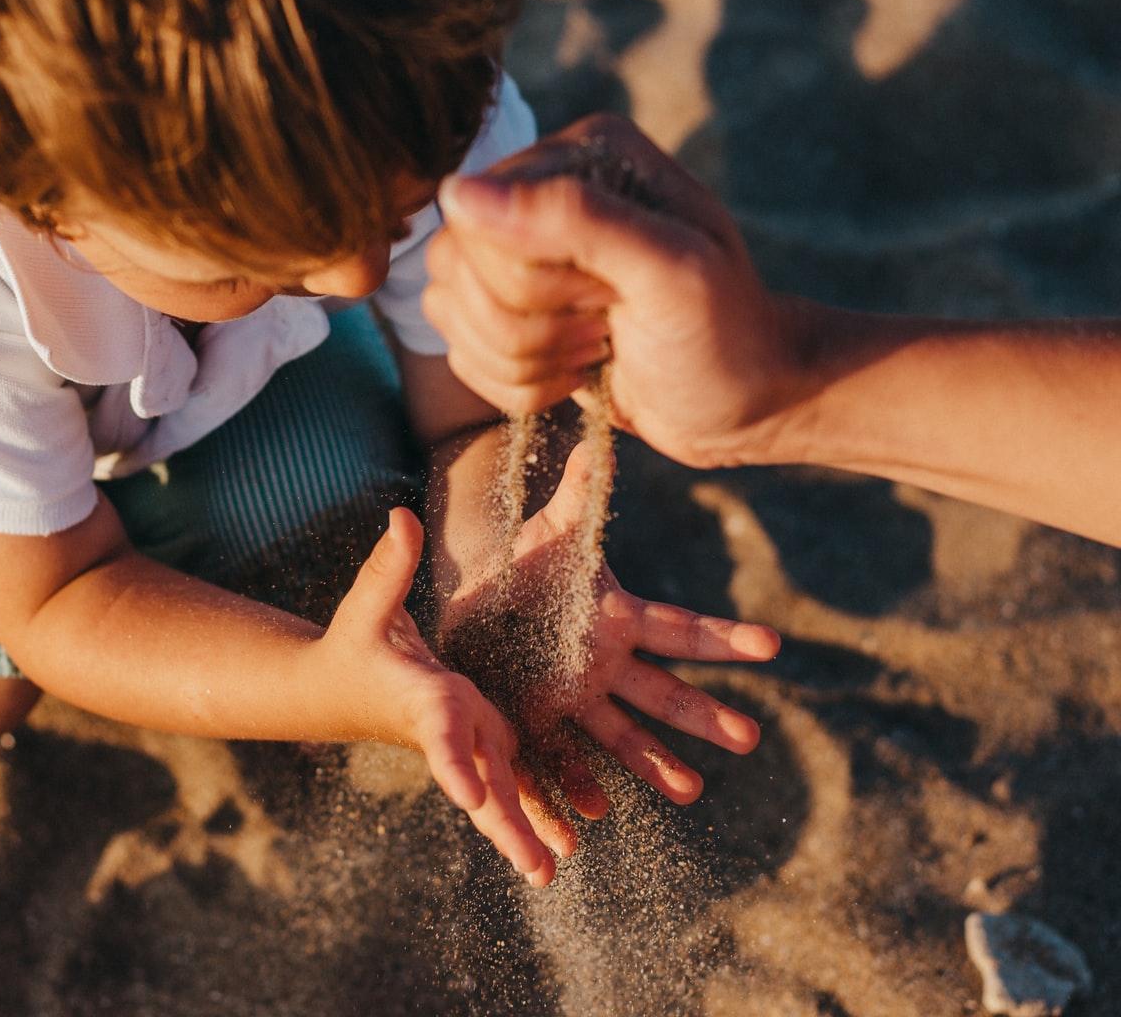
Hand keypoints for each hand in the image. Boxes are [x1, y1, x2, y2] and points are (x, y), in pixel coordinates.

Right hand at [315, 507, 570, 886]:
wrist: (335, 688)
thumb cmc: (353, 642)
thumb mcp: (369, 603)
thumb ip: (389, 564)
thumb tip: (401, 515)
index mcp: (422, 698)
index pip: (440, 732)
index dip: (455, 762)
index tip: (471, 797)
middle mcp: (448, 727)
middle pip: (480, 780)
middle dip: (507, 823)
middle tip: (539, 869)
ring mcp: (464, 738)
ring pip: (499, 790)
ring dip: (526, 828)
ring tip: (554, 869)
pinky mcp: (477, 739)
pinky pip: (508, 782)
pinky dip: (532, 811)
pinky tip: (566, 840)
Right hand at [423, 114, 809, 469]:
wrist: (746, 403)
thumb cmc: (724, 334)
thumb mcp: (669, 270)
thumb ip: (574, 217)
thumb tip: (458, 192)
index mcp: (580, 156)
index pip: (478, 216)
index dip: (531, 277)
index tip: (607, 296)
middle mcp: (539, 193)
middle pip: (455, 265)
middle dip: (530, 324)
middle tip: (606, 326)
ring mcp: (518, 254)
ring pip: (448, 311)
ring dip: (523, 359)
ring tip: (596, 349)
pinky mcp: (509, 314)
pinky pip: (460, 352)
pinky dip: (517, 384)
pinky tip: (577, 374)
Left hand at [437, 444, 780, 812]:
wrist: (478, 600)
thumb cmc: (525, 562)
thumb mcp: (553, 530)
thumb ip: (580, 492)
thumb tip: (603, 437)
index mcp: (618, 619)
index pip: (680, 629)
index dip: (724, 637)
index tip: (772, 646)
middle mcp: (606, 666)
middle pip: (663, 693)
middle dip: (704, 715)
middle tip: (749, 738)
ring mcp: (574, 698)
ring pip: (621, 736)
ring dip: (654, 764)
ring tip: (690, 791)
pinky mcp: (535, 720)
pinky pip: (560, 758)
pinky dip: (577, 785)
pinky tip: (593, 812)